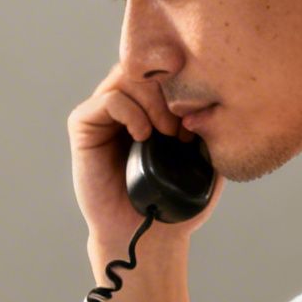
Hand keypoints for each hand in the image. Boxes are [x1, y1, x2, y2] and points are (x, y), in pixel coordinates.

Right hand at [69, 62, 217, 250]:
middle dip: (169, 89)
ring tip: (166, 132)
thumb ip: (213, 128)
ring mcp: (103, 116)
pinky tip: (143, 135)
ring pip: (126, 77)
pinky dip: (129, 111)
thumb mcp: (207, 160)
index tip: (199, 112)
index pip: (163, 68)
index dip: (183, 79)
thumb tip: (218, 97)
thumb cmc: (176, 202)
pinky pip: (107, 100)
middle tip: (183, 125)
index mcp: (152, 107)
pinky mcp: (84, 128)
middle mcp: (126, 105)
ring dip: (152, 99)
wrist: (146, 235)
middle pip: (145, 67)